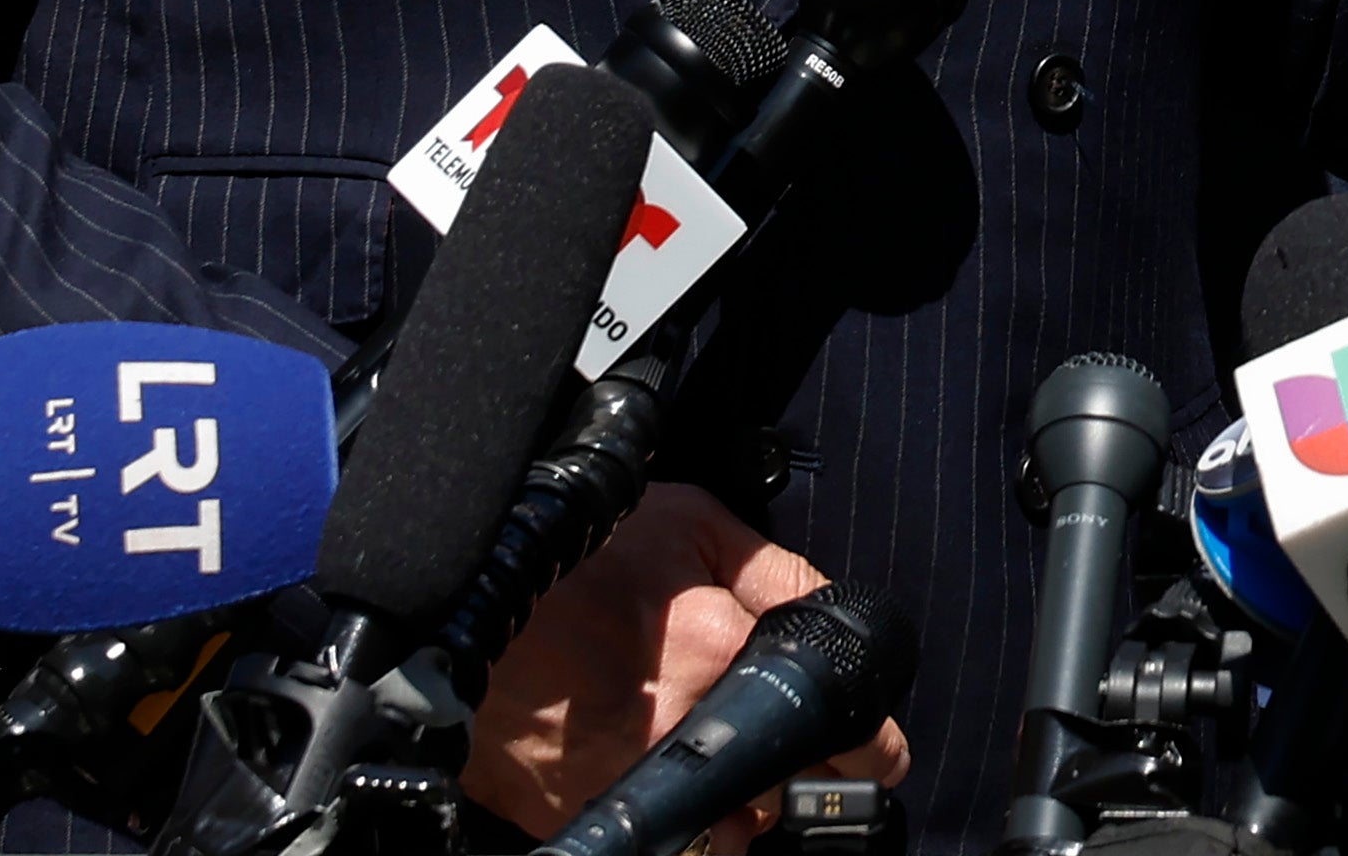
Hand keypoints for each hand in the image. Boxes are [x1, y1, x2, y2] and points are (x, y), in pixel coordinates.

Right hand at [460, 480, 905, 841]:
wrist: (462, 603)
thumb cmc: (578, 556)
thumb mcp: (690, 525)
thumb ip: (776, 572)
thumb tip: (838, 610)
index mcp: (720, 647)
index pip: (836, 728)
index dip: (872, 751)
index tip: (884, 759)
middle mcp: (684, 723)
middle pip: (781, 790)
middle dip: (793, 774)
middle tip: (781, 748)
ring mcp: (633, 778)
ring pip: (727, 831)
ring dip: (738, 810)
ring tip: (717, 765)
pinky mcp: (584, 811)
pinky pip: (668, 843)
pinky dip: (683, 827)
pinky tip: (672, 786)